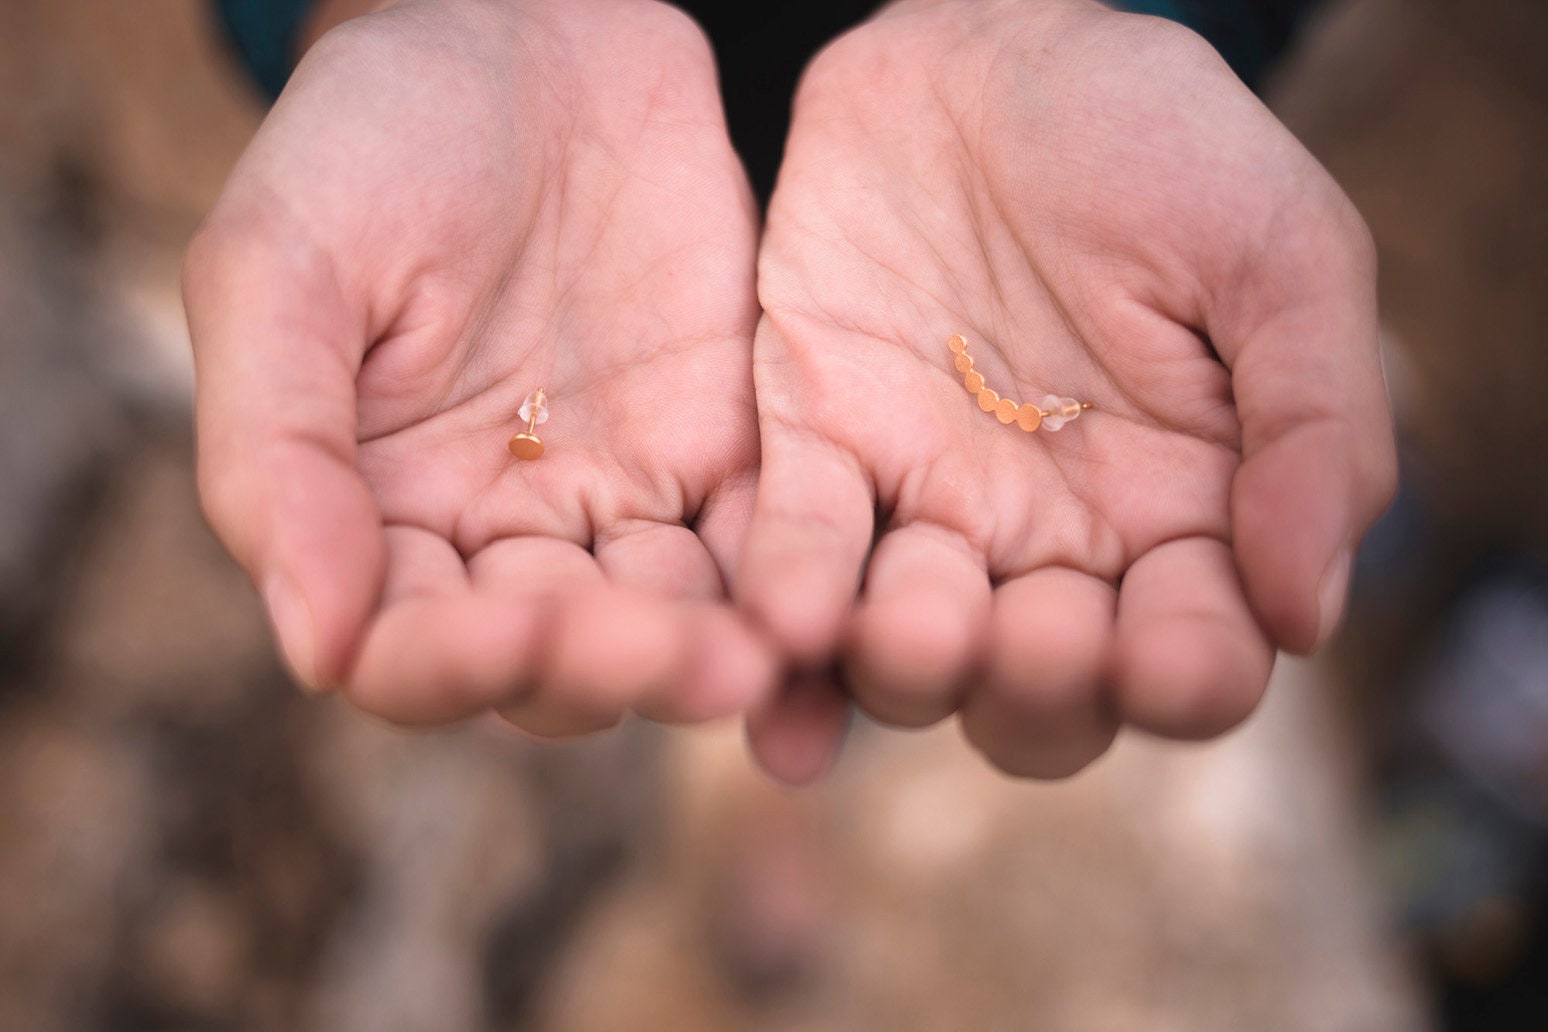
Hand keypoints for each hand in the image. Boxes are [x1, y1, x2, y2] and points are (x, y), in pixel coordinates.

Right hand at [184, 0, 773, 733]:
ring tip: (760, 658)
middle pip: (556, 665)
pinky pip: (766, 543)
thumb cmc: (372, 144)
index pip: (407, 652)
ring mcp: (625, 504)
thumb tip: (320, 649)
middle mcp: (505, 541)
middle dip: (611, 669)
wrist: (528, 37)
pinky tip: (823, 605)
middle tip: (680, 658)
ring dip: (712, 654)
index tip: (505, 633)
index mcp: (379, 521)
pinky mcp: (729, 458)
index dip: (452, 665)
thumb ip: (278, 454)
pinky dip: (793, 583)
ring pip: (670, 623)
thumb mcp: (282, 269)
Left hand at [740, 0, 1396, 779]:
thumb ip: (1316, 425)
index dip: (1183, 680)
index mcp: (1183, 520)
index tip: (1167, 657)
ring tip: (906, 634)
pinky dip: (786, 598)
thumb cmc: (1159, 149)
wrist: (995, 51)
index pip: (1194, 658)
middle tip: (1033, 637)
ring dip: (906, 668)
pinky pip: (796, 550)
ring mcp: (927, 508)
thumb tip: (1306, 615)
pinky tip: (781, 627)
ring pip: (909, 655)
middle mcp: (1050, 547)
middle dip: (1037, 693)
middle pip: (1040, 699)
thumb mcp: (1280, 255)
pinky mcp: (817, 449)